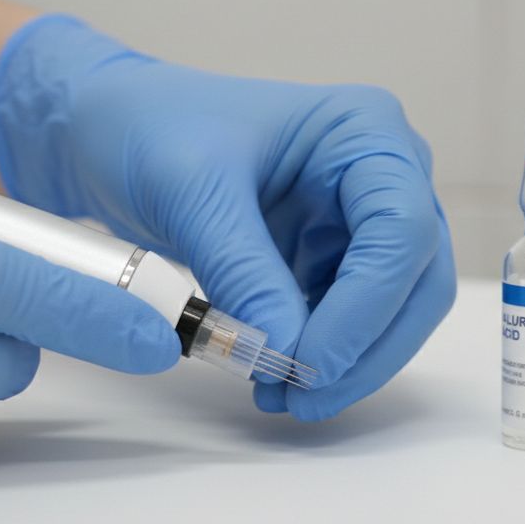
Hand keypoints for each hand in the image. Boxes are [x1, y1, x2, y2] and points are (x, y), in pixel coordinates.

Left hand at [0, 15, 455, 420]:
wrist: (108, 128)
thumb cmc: (150, 127)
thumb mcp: (192, 192)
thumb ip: (243, 270)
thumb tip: (287, 348)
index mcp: (364, 131)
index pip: (400, 230)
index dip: (368, 306)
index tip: (312, 360)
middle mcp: (378, 173)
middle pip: (416, 279)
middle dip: (367, 347)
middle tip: (308, 396)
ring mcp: (355, 217)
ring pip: (390, 311)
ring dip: (345, 362)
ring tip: (280, 394)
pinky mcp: (327, 255)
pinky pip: (345, 319)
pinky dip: (317, 355)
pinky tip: (272, 378)